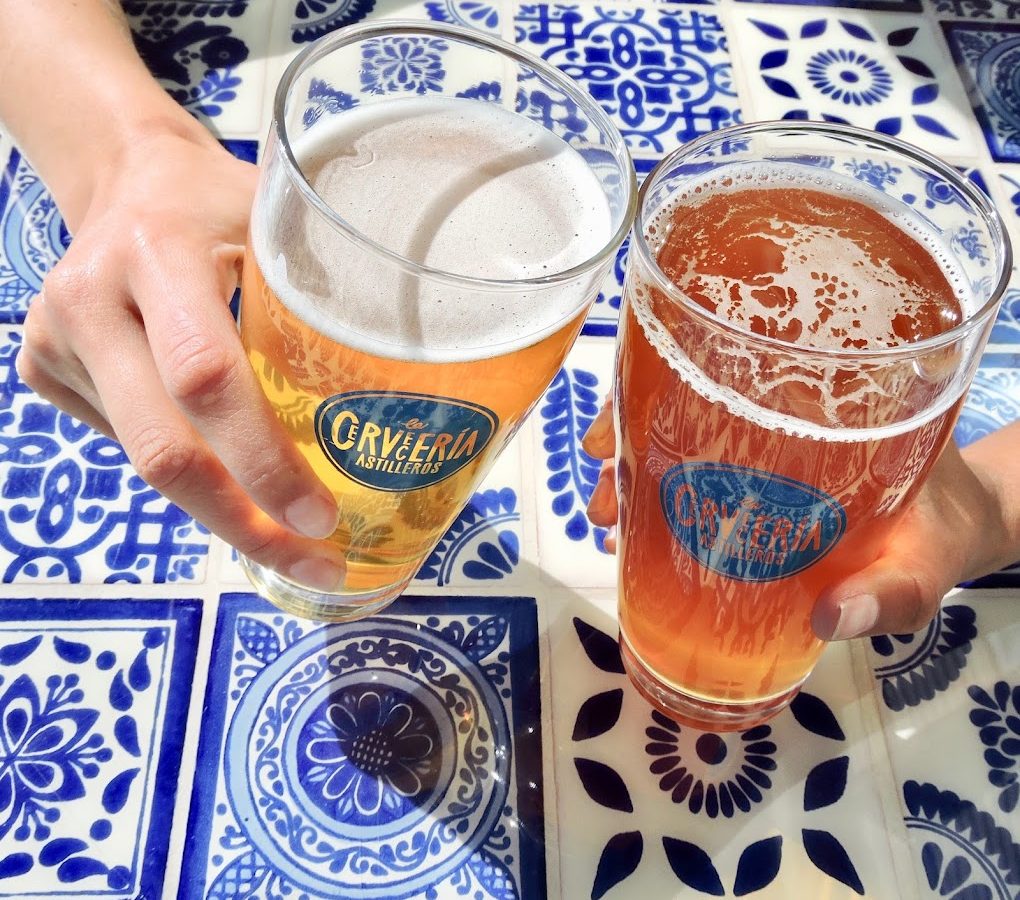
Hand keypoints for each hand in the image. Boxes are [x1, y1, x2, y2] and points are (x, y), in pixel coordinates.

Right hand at [16, 125, 343, 590]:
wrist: (125, 177)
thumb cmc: (220, 201)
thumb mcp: (279, 221)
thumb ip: (323, 288)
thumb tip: (407, 380)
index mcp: (158, 253)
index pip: (206, 377)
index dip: (262, 458)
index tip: (320, 516)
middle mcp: (90, 300)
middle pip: (163, 449)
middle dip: (242, 522)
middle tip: (312, 560)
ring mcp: (55, 339)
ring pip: (142, 458)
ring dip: (219, 510)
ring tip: (285, 538)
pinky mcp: (44, 367)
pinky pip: (126, 441)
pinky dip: (188, 466)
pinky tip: (227, 461)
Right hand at [582, 398, 1015, 639]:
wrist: (966, 524)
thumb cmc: (948, 524)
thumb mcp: (929, 556)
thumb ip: (896, 588)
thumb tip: (827, 616)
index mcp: (818, 396)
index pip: (718, 365)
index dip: (649, 389)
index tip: (611, 434)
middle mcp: (779, 408)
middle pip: (679, 397)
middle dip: (625, 439)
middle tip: (601, 493)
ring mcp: (765, 443)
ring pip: (678, 435)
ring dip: (632, 470)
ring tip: (606, 515)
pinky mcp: (761, 478)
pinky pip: (698, 473)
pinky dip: (659, 493)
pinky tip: (637, 530)